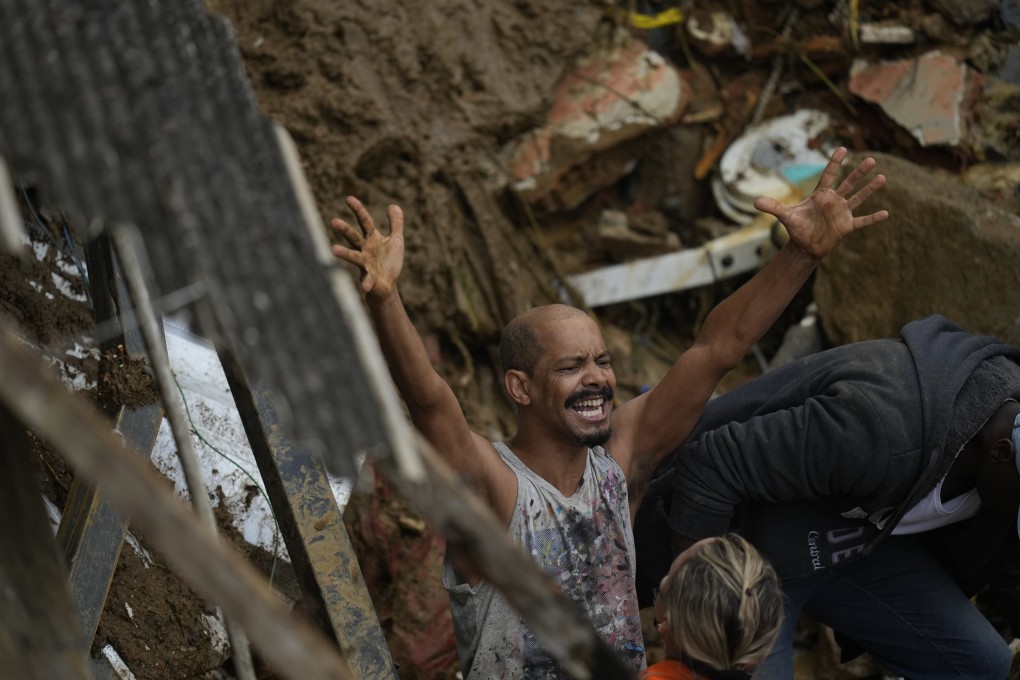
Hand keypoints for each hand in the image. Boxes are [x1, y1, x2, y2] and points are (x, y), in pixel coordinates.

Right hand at [330, 196, 404, 297]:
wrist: (387, 285)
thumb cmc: (389, 262)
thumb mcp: (396, 240)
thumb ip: (396, 223)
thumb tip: (393, 205)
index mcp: (372, 239)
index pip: (364, 221)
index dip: (358, 210)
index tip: (349, 198)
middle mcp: (365, 250)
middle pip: (353, 237)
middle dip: (344, 229)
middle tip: (333, 221)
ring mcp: (365, 264)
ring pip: (353, 257)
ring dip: (344, 253)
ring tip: (333, 249)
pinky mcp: (370, 279)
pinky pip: (367, 280)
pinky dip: (366, 283)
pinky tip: (365, 286)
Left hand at [754, 147, 888, 260]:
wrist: (805, 247)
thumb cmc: (797, 229)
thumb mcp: (785, 216)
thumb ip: (773, 207)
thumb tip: (755, 201)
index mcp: (820, 195)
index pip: (829, 175)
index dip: (835, 163)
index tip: (843, 148)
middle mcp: (834, 201)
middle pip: (849, 183)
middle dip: (859, 172)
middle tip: (872, 160)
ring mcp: (842, 213)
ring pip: (858, 198)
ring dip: (870, 189)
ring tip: (882, 177)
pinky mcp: (847, 226)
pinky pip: (863, 221)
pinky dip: (873, 218)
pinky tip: (886, 213)